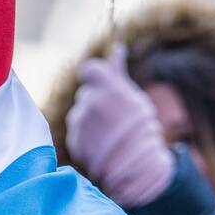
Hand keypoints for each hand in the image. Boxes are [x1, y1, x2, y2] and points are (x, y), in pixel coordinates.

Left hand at [65, 45, 174, 207]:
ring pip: (80, 114)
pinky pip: (77, 132)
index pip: (89, 70)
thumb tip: (117, 48)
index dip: (95, 78)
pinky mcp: (74, 140)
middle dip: (97, 102)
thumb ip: (118, 72)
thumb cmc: (140, 128)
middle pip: (87, 94)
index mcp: (106, 87)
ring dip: (91, 120)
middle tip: (115, 119)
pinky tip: (102, 145)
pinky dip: (87, 137)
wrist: (138, 166)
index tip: (104, 86)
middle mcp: (89, 101)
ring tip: (109, 135)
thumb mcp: (133, 96)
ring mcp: (79, 122)